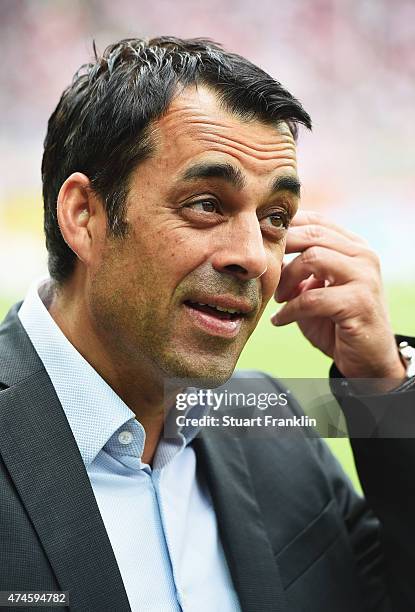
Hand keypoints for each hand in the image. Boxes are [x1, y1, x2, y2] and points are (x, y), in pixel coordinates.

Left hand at [271, 211, 405, 388]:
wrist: (366, 359)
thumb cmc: (335, 322)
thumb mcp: (314, 288)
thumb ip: (298, 267)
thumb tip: (266, 250)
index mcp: (354, 247)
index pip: (316, 221)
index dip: (286, 229)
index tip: (264, 246)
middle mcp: (363, 256)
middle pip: (313, 234)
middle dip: (282, 251)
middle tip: (267, 272)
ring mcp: (365, 277)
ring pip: (313, 258)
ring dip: (287, 279)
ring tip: (279, 297)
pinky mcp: (359, 302)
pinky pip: (313, 298)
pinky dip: (290, 309)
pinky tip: (280, 320)